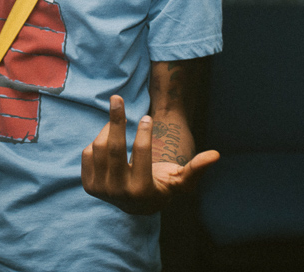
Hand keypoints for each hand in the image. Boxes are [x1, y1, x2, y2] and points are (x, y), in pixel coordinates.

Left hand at [81, 95, 219, 214]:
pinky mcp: (88, 184)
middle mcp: (118, 192)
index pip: (140, 153)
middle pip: (113, 147)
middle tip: (117, 98)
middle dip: (116, 119)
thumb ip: (196, 169)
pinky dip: (98, 140)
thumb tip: (215, 155)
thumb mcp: (180, 182)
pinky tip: (110, 139)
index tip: (147, 117)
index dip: (144, 132)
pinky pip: (88, 152)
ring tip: (118, 122)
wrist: (136, 205)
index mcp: (141, 190)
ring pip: (98, 147)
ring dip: (109, 129)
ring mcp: (100, 189)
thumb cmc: (162, 187)